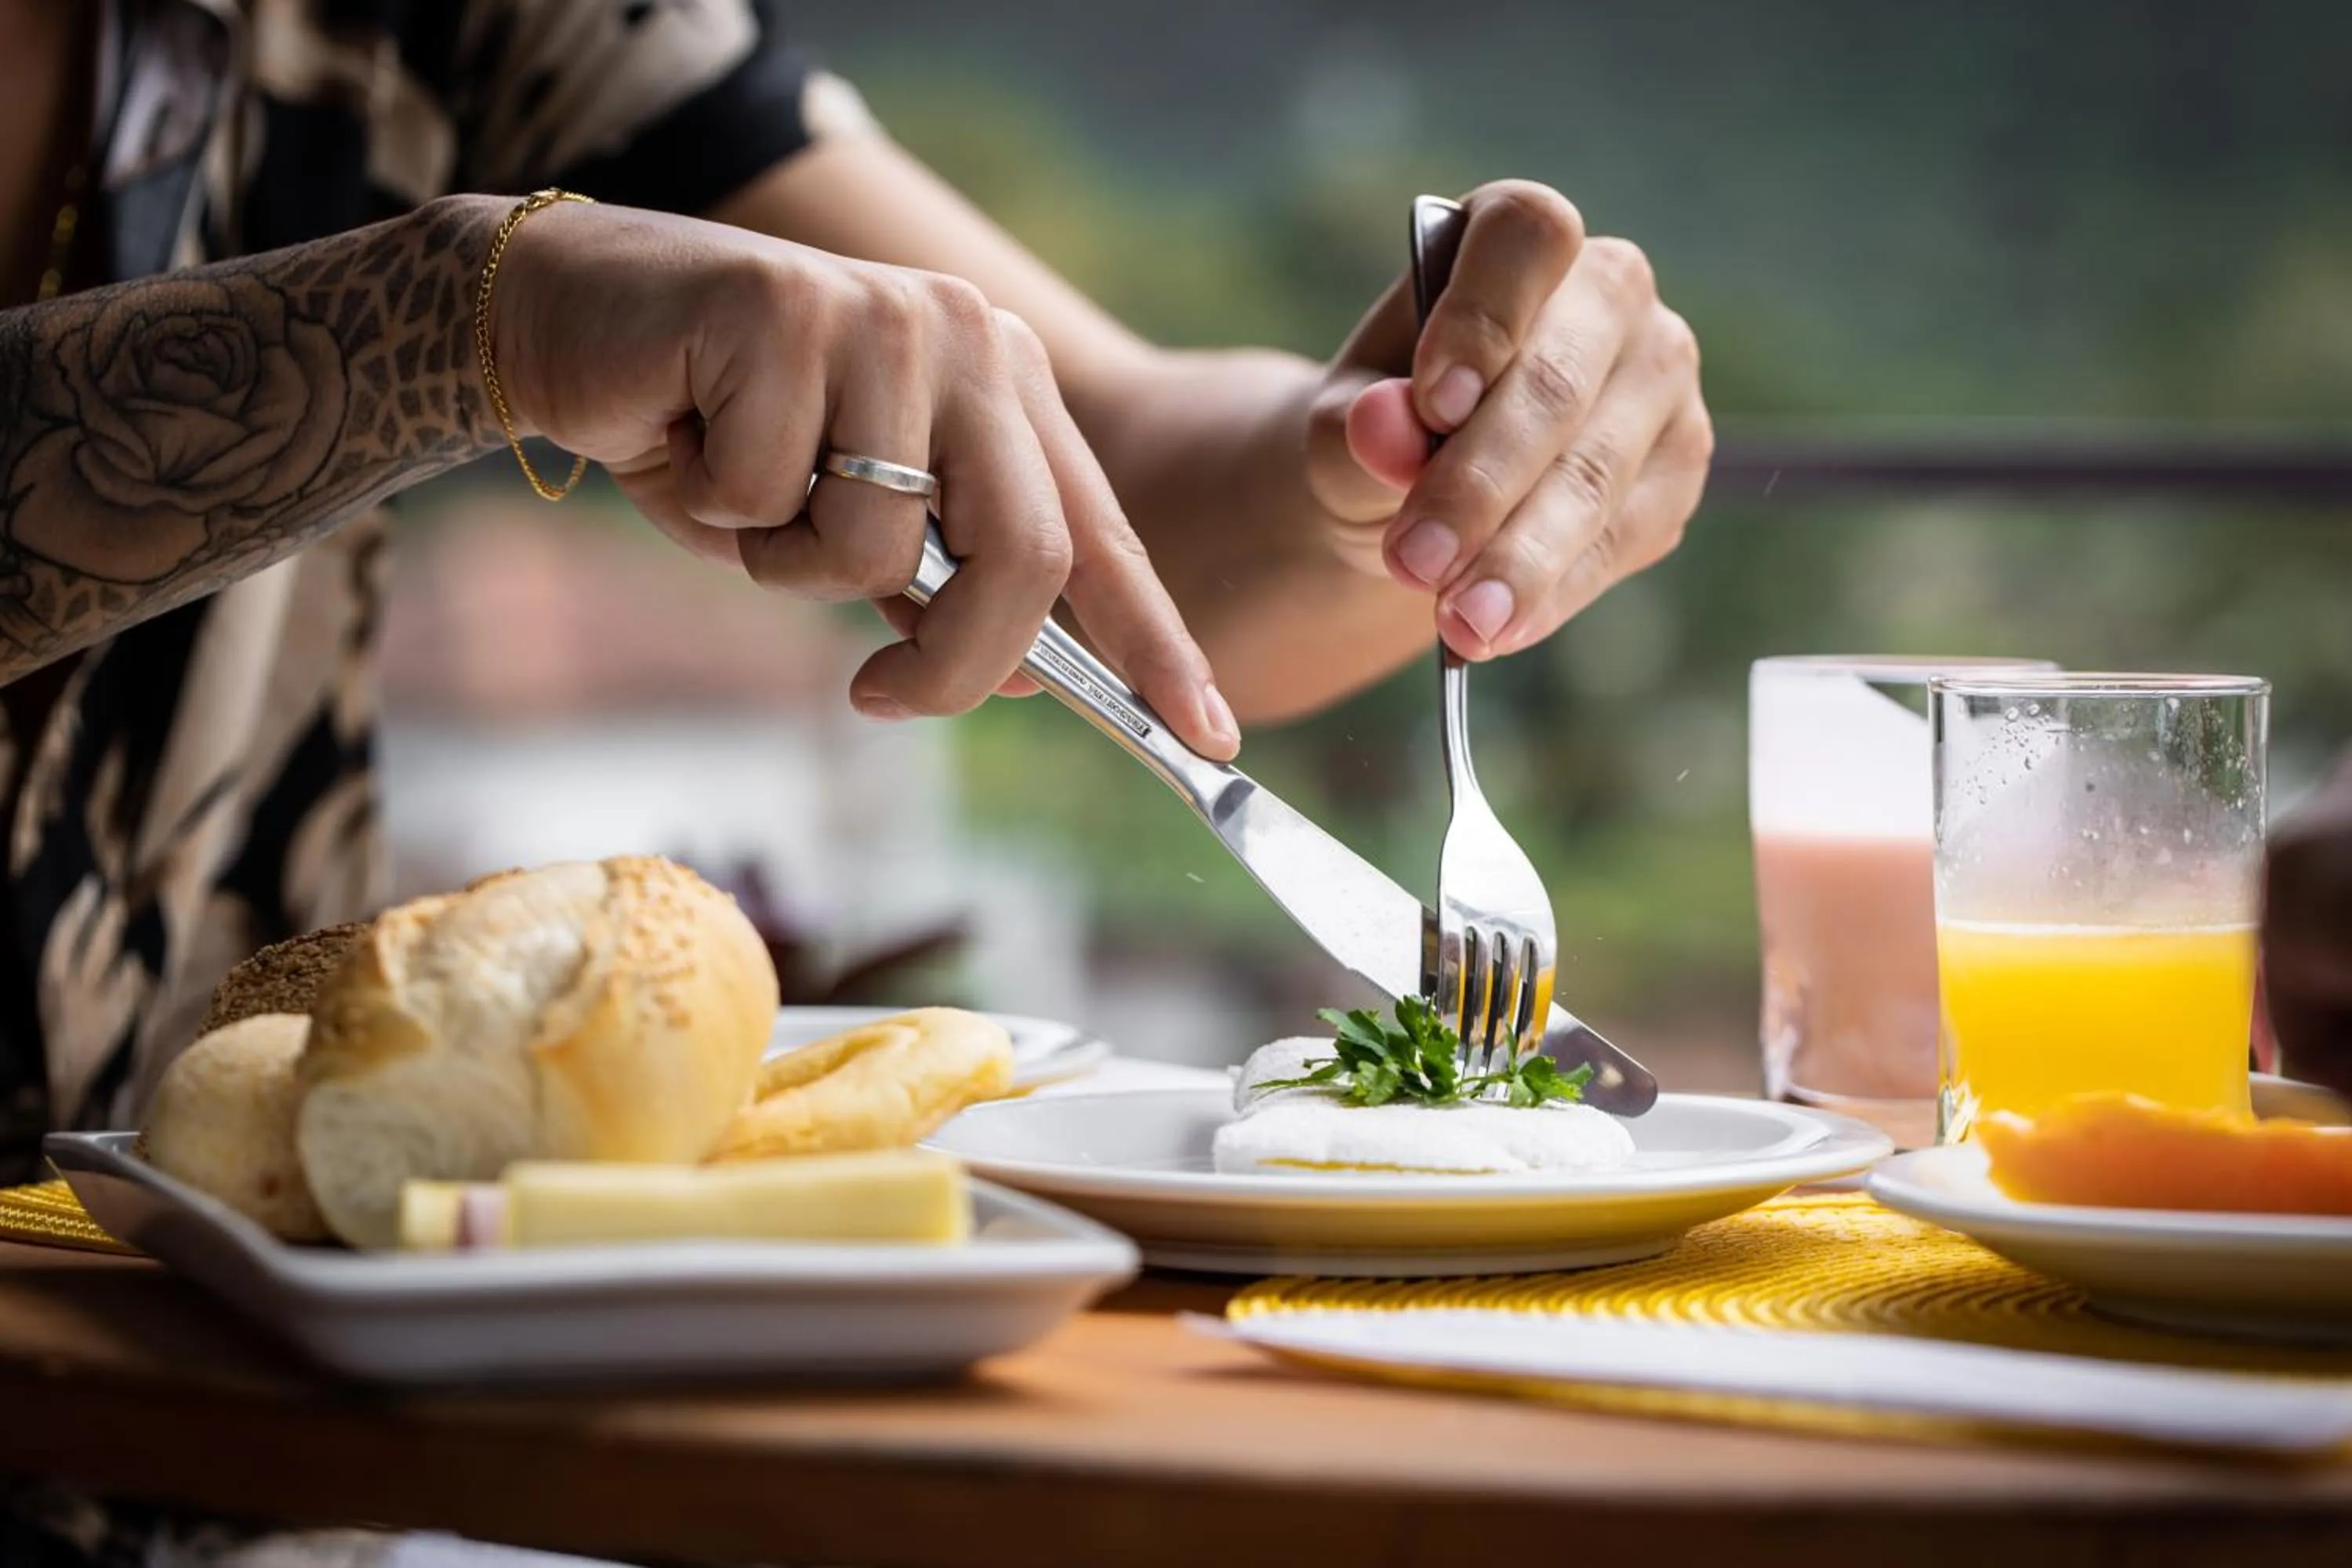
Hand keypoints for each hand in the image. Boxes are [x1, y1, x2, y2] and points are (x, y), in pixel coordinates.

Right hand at [487, 200, 1237, 755]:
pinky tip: (687, 434)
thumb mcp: (839, 527)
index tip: (1209, 733)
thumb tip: (1018, 672)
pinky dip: (716, 507)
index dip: (1157, 642)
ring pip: (879, 543)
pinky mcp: (788, 310)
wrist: (568, 321)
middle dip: (957, 658)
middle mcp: (969, 338)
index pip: (1100, 534)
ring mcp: (886, 315)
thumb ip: (933, 584)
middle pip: (1026, 554)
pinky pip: (769, 497)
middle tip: (881, 696)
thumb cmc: (712, 433)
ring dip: (788, 563)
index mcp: (1005, 386)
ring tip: (738, 489)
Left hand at [1305, 181, 1712, 659]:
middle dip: (1482, 483)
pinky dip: (1553, 591)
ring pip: (1598, 472)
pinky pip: (1623, 538)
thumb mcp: (1338, 427)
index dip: (1486, 316)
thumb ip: (1355, 426)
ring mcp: (1660, 383)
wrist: (1412, 493)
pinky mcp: (1677, 472)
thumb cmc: (1379, 429)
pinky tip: (1497, 628)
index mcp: (1519, 238)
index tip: (1433, 402)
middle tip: (1413, 562)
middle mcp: (1613, 292)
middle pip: (1562, 379)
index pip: (1527, 238)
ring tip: (1455, 621)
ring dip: (1522, 558)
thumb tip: (1385, 428)